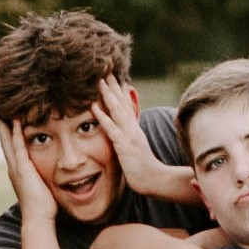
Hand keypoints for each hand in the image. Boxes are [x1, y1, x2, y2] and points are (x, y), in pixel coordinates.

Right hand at [0, 119, 56, 222]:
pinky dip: (17, 132)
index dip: (8, 132)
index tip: (6, 118)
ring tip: (3, 108)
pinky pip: (19, 146)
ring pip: (8, 140)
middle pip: (5, 140)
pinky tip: (16, 119)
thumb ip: (40, 178)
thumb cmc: (43, 207)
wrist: (38, 219)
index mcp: (18, 171)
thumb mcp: (40, 187)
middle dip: (2, 124)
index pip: (11, 147)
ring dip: (6, 124)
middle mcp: (14, 167)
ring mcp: (17, 167)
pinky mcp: (23, 169)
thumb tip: (46, 175)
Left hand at [90, 77, 166, 195]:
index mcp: (134, 128)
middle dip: (113, 85)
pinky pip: (112, 129)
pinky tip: (94, 107)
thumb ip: (130, 135)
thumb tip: (126, 125)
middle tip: (105, 69)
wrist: (154, 180)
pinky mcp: (124, 146)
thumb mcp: (136, 147)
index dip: (118, 90)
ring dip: (108, 95)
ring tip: (99, 80)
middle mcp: (132, 128)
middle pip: (121, 102)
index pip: (125, 105)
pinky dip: (103, 117)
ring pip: (117, 111)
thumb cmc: (143, 167)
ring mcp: (129, 135)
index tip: (111, 76)